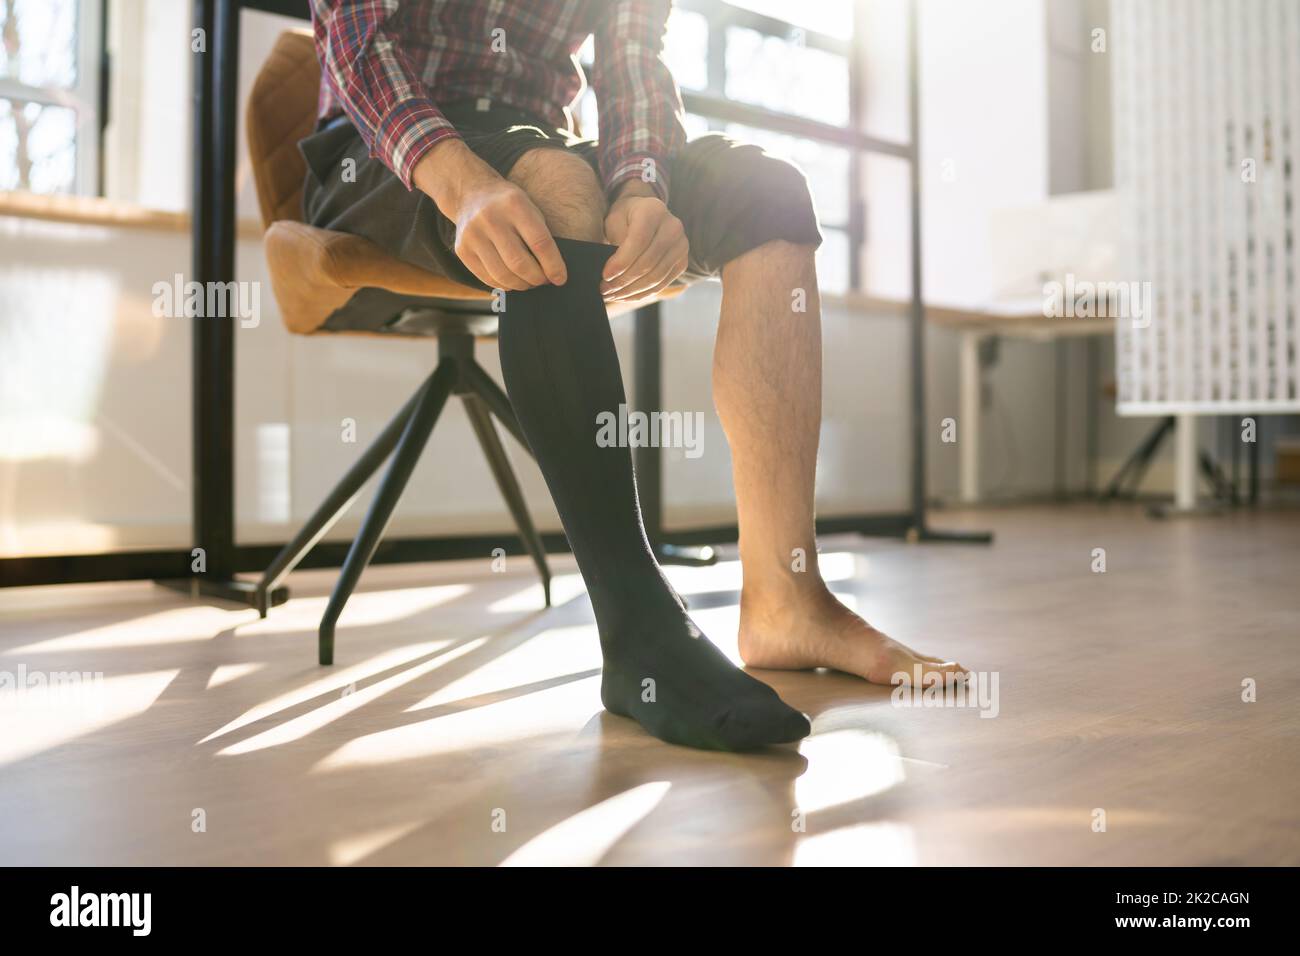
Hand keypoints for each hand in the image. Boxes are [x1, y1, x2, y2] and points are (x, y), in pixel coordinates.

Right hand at [413, 139, 565, 289]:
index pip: (540, 242)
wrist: (470, 193)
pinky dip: (505, 284)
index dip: (553, 265)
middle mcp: (491, 218)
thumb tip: (553, 272)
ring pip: (503, 275)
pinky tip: (513, 280)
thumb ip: (540, 234)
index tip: (560, 278)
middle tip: (544, 281)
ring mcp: (473, 235)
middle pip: (519, 263)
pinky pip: (488, 277)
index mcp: (514, 204)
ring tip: (530, 282)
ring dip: (522, 284)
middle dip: (537, 278)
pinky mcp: (462, 249)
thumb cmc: (508, 205)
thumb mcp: (528, 207)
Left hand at [600, 184, 688, 300]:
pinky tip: (626, 296)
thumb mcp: (615, 221)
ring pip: (655, 278)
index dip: (621, 262)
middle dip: (623, 280)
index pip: (638, 242)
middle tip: (604, 290)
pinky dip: (641, 293)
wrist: (646, 216)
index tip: (605, 276)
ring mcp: (681, 246)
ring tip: (613, 295)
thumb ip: (616, 241)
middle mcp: (672, 227)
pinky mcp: (682, 263)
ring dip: (631, 291)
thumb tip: (613, 272)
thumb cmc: (625, 218)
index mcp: (654, 211)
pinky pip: (661, 284)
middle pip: (647, 263)